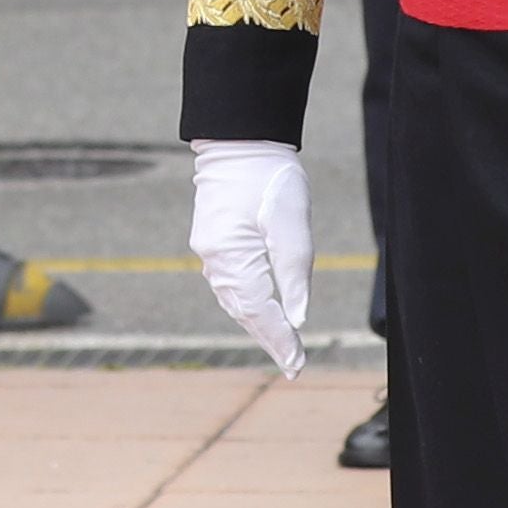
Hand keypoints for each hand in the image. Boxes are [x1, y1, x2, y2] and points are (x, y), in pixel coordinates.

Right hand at [189, 141, 315, 373]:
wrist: (241, 142)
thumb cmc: (271, 179)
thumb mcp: (293, 225)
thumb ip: (294, 274)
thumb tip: (297, 318)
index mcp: (232, 257)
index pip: (258, 312)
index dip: (279, 340)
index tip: (297, 364)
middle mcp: (214, 259)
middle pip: (243, 312)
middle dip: (269, 339)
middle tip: (294, 365)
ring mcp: (209, 251)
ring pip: (234, 300)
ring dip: (257, 324)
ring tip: (281, 346)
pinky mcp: (213, 241)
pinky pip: (229, 285)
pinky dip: (247, 304)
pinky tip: (260, 312)